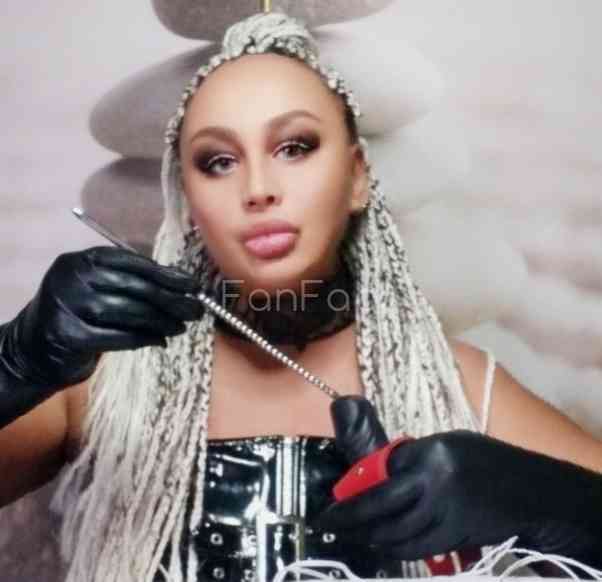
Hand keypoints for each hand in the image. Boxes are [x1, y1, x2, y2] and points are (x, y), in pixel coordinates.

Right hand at [0, 246, 203, 424]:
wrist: (34, 349)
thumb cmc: (78, 315)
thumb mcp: (98, 288)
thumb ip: (131, 283)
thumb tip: (181, 287)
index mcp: (82, 260)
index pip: (132, 261)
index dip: (166, 274)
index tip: (191, 285)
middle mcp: (72, 277)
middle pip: (134, 287)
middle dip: (170, 299)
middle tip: (195, 309)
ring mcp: (67, 305)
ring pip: (128, 312)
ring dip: (161, 321)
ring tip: (181, 326)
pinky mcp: (68, 335)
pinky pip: (118, 336)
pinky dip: (144, 339)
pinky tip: (160, 340)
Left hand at [313, 396, 601, 567]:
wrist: (532, 490)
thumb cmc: (486, 460)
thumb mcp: (447, 445)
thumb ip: (411, 459)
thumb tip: (374, 475)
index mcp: (430, 451)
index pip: (378, 474)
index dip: (352, 493)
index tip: (331, 504)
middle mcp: (435, 481)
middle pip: (380, 507)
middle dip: (350, 520)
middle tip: (329, 525)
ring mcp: (447, 512)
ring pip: (396, 533)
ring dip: (370, 537)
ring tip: (353, 536)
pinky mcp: (457, 536)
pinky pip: (416, 547)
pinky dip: (394, 549)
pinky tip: (382, 545)